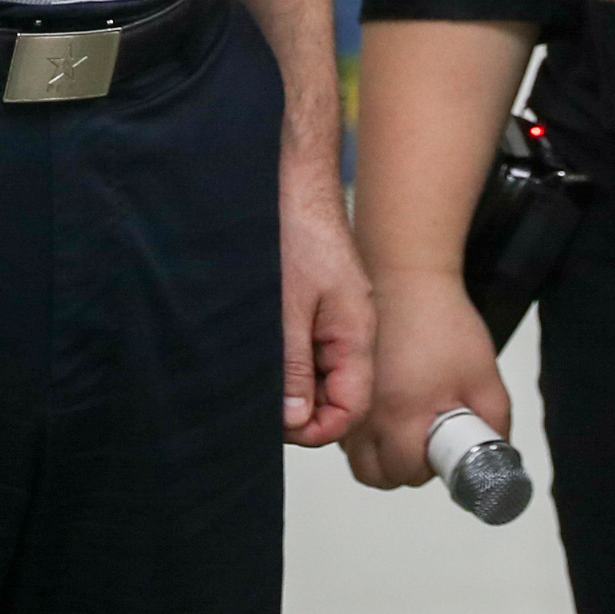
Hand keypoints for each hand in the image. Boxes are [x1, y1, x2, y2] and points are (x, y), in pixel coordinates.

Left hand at [279, 157, 373, 449]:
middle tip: (261, 403)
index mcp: (356, 335)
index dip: (316, 429)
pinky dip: (289, 360)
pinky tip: (265, 353)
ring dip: (291, 385)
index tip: (280, 426)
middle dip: (301, 409)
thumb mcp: (286, 309)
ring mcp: (338, 321)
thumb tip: (294, 420)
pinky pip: (311, 350)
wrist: (295, 184)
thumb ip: (293, 367)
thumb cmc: (297, 232)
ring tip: (258, 377)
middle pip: (337, 397)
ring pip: (321, 376)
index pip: (351, 408)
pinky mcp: (322, 309)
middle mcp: (353, 332)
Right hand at [346, 270, 511, 489]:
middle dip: (400, 468)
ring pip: (353, 452)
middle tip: (423, 444)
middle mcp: (364, 413)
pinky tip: (386, 406)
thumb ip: (494, 423)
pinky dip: (362, 429)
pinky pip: (343, 425)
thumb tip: (494, 455)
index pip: (406, 472)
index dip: (429, 468)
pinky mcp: (335, 382)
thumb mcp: (485, 376)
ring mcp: (344, 397)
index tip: (442, 450)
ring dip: (378, 451)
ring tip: (406, 424)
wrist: (405, 276)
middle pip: (372, 473)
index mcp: (401, 415)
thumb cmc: (443, 323)